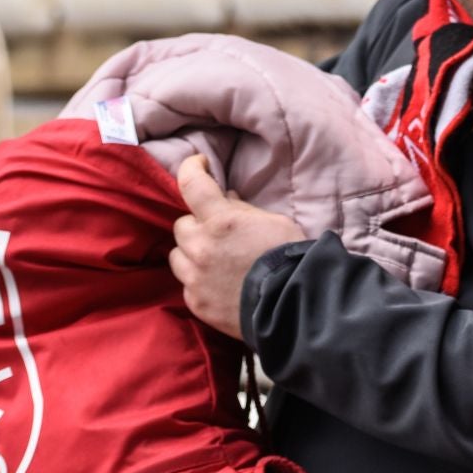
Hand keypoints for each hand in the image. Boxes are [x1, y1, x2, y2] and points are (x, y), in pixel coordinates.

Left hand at [169, 154, 303, 338]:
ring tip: (215, 261)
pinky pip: (186, 284)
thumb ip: (243, 210)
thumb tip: (225, 197)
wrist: (294, 306)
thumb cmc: (290, 259)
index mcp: (222, 221)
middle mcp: (201, 246)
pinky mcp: (196, 301)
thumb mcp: (274, 223)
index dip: (191, 168)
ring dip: (192, 253)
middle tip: (218, 232)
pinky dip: (199, 280)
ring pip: (178, 255)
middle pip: (182, 225)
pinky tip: (219, 284)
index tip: (198, 165)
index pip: (192, 184)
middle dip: (198, 225)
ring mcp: (195, 277)